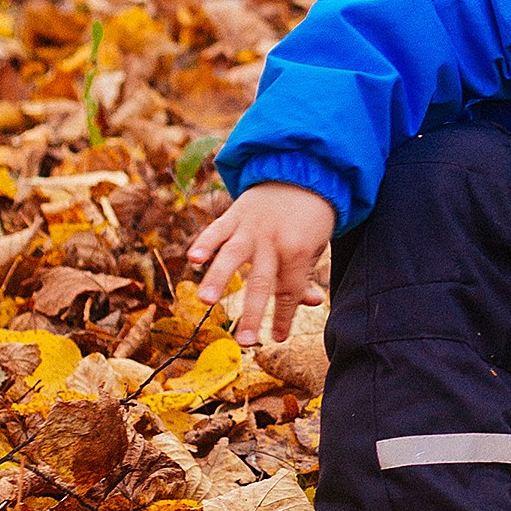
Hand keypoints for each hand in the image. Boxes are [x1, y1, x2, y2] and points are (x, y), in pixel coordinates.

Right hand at [187, 182, 334, 345]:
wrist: (302, 169)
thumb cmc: (311, 215)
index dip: (283, 317)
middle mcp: (272, 241)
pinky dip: (204, 243)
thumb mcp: (317, 245)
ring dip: (218, 278)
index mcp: (297, 251)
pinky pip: (217, 229)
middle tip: (244, 341)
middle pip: (262, 282)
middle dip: (252, 314)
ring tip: (207, 301)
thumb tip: (312, 303)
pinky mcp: (234, 214)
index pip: (289, 291)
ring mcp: (251, 227)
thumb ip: (305, 274)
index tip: (277, 338)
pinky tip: (193, 259)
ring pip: (233, 255)